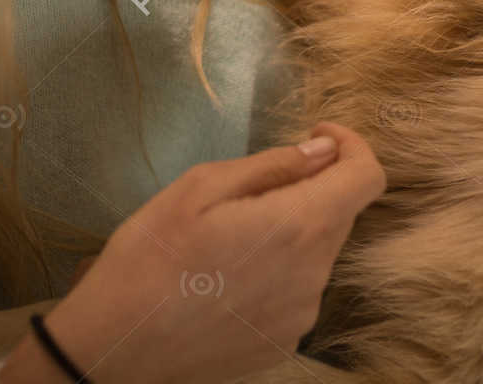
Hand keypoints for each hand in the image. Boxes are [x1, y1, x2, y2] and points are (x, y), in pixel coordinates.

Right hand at [37, 121, 384, 383]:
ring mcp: (301, 317)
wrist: (116, 344)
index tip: (317, 136)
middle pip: (339, 215)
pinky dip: (277, 274)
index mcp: (299, 227)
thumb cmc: (150, 254)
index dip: (351, 147)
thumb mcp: (200, 187)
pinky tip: (227, 280)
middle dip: (309, 190)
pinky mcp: (283, 345)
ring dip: (291, 234)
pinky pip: (296, 293)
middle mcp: (314, 276)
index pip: (367, 177)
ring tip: (228, 241)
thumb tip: (323, 150)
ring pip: (316, 255)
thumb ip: (273, 165)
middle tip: (246, 191)